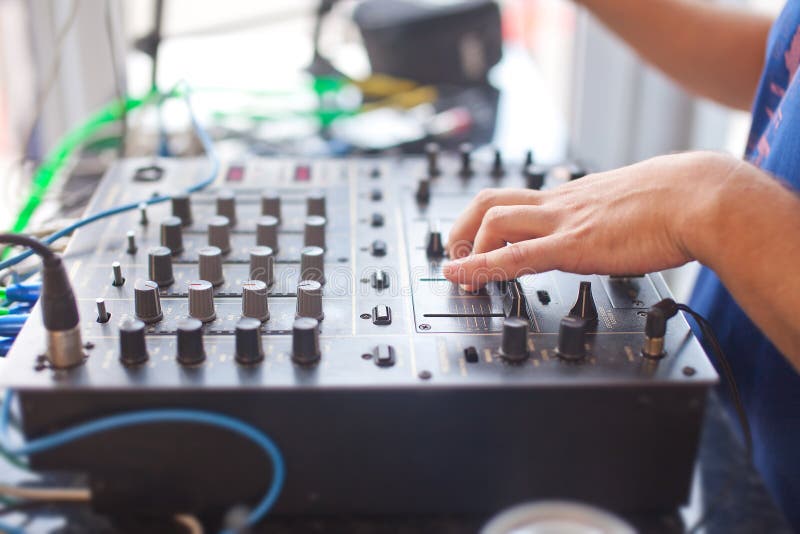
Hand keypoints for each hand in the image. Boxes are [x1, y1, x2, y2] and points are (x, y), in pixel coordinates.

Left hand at [442, 151, 738, 288]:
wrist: (700, 199)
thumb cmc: (677, 202)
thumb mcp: (630, 206)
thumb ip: (609, 217)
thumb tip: (613, 228)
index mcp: (573, 197)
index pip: (516, 199)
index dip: (487, 218)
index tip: (475, 238)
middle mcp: (560, 204)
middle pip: (491, 201)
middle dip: (463, 227)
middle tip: (453, 254)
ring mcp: (564, 222)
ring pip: (496, 222)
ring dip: (468, 249)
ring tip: (458, 275)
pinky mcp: (573, 245)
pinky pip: (515, 256)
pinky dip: (481, 267)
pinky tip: (461, 276)